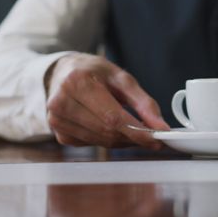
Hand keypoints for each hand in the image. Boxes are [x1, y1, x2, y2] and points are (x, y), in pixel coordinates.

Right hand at [45, 53, 168, 147]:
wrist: (62, 73)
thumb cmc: (94, 72)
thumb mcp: (122, 78)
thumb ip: (144, 103)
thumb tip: (160, 127)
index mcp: (78, 82)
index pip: (112, 116)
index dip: (137, 131)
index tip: (157, 139)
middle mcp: (62, 102)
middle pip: (107, 131)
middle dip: (133, 137)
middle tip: (152, 136)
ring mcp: (57, 120)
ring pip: (101, 141)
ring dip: (122, 140)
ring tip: (133, 128)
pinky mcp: (59, 133)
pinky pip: (92, 144)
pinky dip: (108, 140)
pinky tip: (111, 127)